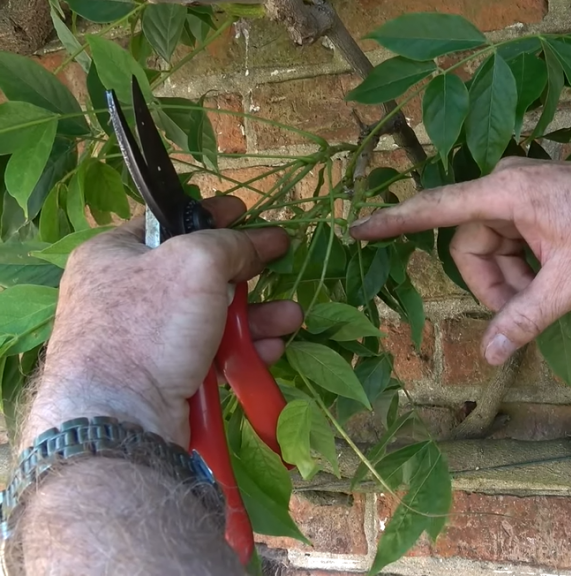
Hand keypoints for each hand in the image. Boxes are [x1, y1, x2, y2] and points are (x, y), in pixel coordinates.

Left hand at [23, 196, 301, 448]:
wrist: (121, 418)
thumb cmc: (149, 325)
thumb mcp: (195, 263)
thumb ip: (230, 243)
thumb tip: (259, 241)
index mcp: (113, 255)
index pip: (167, 222)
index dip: (209, 214)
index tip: (244, 209)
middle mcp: (124, 294)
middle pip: (197, 273)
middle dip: (247, 273)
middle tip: (278, 263)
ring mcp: (144, 338)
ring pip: (212, 317)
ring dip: (257, 317)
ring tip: (292, 318)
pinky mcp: (164, 375)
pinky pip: (211, 353)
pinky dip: (243, 350)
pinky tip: (270, 351)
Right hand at [351, 158, 570, 365]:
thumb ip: (526, 318)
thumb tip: (491, 356)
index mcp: (508, 192)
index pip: (437, 208)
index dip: (394, 222)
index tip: (357, 229)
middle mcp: (506, 183)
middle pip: (469, 245)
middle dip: (492, 284)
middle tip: (524, 312)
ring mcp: (520, 190)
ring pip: (489, 246)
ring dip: (510, 278)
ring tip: (547, 295)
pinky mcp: (532, 198)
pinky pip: (508, 238)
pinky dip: (521, 265)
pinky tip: (550, 278)